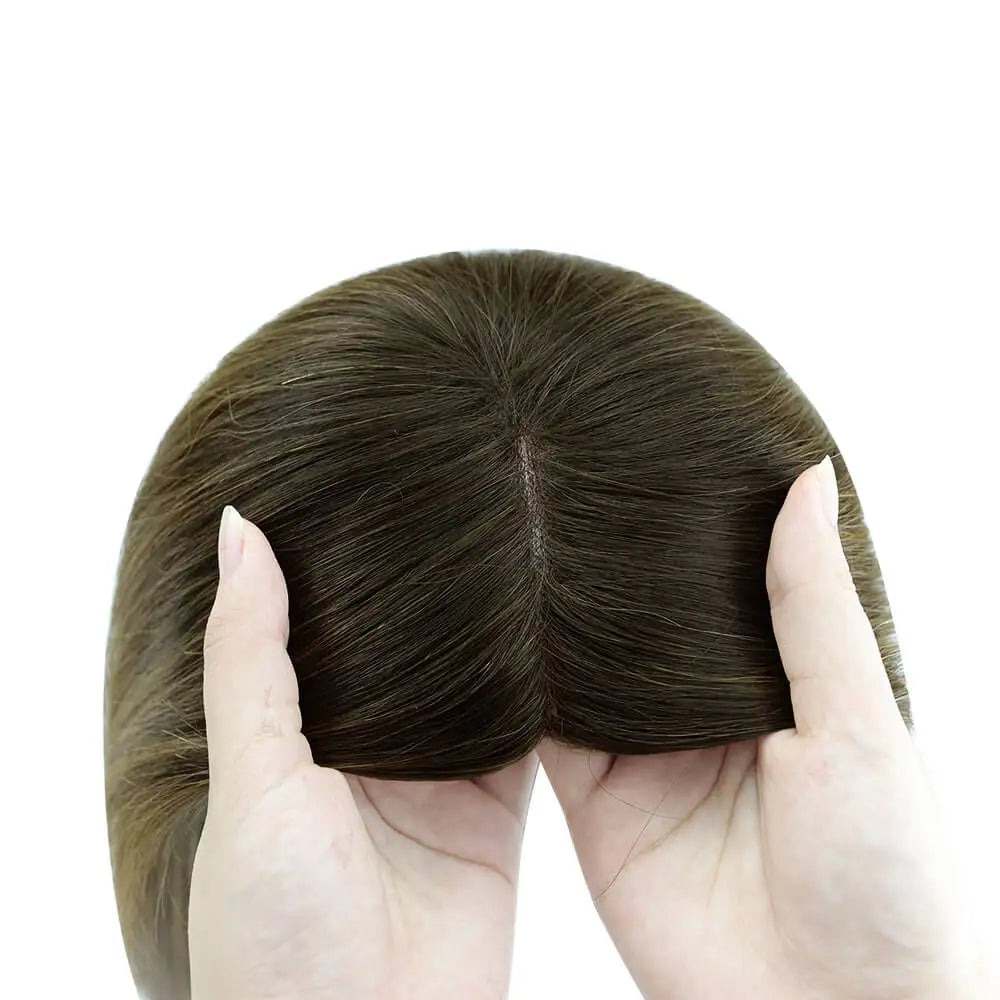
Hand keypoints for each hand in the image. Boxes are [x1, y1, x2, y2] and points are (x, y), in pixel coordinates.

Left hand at [188, 506, 537, 999]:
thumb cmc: (274, 934)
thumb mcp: (251, 780)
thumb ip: (250, 658)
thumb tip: (238, 529)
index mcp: (296, 731)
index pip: (322, 614)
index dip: (344, 549)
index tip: (372, 469)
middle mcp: (369, 746)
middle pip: (408, 641)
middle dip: (432, 579)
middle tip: (468, 481)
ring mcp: (435, 777)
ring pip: (473, 676)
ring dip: (494, 625)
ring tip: (525, 530)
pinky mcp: (494, 812)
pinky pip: (528, 732)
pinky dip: (544, 689)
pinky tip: (563, 626)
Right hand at [540, 457, 983, 999]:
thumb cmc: (882, 877)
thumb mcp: (860, 726)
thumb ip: (813, 608)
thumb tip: (810, 480)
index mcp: (780, 675)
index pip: (726, 572)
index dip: (694, 514)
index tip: (654, 438)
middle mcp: (704, 702)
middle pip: (645, 609)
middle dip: (611, 552)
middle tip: (561, 460)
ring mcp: (645, 747)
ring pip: (587, 658)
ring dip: (557, 608)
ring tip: (516, 516)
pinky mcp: (595, 797)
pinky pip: (546, 727)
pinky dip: (520, 683)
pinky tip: (492, 621)